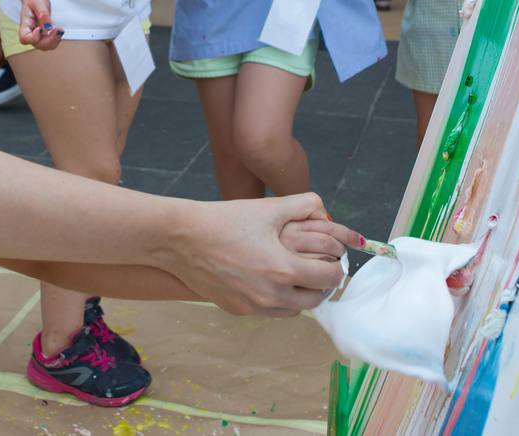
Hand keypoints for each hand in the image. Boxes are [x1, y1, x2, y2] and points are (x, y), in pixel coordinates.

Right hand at [16, 0, 62, 50]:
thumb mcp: (38, 2)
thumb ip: (43, 14)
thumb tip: (49, 27)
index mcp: (25, 24)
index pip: (24, 38)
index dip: (33, 37)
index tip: (40, 28)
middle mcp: (30, 32)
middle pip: (36, 45)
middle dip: (49, 40)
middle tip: (58, 30)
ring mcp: (37, 34)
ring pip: (44, 46)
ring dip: (54, 41)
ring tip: (60, 30)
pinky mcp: (44, 34)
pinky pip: (50, 42)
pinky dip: (56, 39)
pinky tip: (59, 30)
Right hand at [165, 193, 361, 315]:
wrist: (182, 238)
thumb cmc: (225, 220)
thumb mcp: (268, 208)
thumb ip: (304, 205)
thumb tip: (326, 211)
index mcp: (284, 269)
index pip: (328, 278)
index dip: (336, 267)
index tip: (334, 260)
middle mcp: (271, 294)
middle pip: (315, 299)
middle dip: (321, 284)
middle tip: (319, 269)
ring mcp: (253, 306)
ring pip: (294, 310)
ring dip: (300, 295)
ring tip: (296, 276)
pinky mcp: (237, 310)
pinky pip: (269, 311)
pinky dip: (277, 300)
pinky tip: (270, 281)